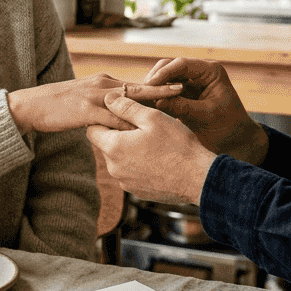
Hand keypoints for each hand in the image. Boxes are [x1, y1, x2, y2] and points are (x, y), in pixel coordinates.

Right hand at [7, 74, 183, 133]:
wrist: (31, 107)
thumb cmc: (57, 107)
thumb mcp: (84, 103)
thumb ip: (103, 107)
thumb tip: (120, 117)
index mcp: (104, 82)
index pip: (134, 84)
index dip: (155, 86)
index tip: (175, 85)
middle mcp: (102, 85)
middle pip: (137, 88)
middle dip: (160, 88)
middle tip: (183, 88)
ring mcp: (94, 97)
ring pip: (128, 102)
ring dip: (149, 106)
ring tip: (170, 108)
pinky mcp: (86, 110)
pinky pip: (112, 118)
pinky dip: (128, 124)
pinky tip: (142, 130)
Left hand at [86, 91, 211, 205]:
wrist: (198, 179)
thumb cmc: (177, 145)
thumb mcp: (152, 118)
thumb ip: (126, 107)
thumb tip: (108, 98)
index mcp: (113, 147)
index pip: (92, 130)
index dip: (104, 119)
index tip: (121, 115)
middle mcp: (114, 168)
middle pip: (105, 145)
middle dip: (118, 134)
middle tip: (142, 127)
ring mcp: (125, 182)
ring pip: (119, 160)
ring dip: (129, 150)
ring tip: (153, 143)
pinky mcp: (137, 191)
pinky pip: (130, 173)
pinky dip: (139, 164)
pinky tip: (158, 159)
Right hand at [139, 57, 268, 166]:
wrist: (237, 143)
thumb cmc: (229, 128)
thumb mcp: (206, 117)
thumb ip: (182, 108)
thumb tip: (156, 101)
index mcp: (211, 72)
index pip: (182, 64)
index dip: (163, 73)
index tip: (149, 86)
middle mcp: (199, 73)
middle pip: (170, 67)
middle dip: (155, 79)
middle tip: (141, 93)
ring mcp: (191, 83)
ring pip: (164, 78)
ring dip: (153, 88)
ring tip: (140, 100)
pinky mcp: (183, 95)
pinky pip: (165, 91)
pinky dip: (155, 97)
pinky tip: (145, 106)